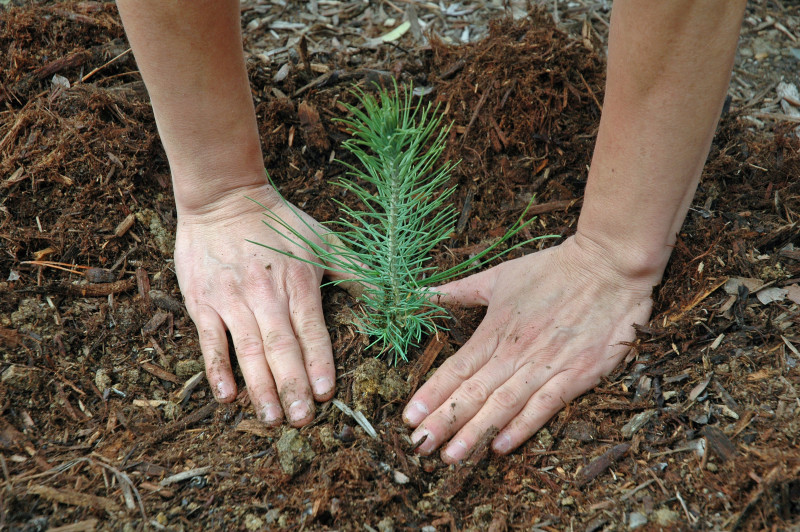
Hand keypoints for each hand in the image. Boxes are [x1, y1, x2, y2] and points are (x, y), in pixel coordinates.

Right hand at [174, 183, 339, 426]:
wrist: (222, 197)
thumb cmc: (278, 221)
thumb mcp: (323, 240)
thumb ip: (356, 271)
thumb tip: (391, 297)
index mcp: (298, 281)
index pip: (311, 329)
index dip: (319, 362)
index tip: (326, 393)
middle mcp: (265, 293)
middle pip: (281, 346)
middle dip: (292, 385)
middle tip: (302, 420)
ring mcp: (231, 299)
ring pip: (248, 350)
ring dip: (260, 386)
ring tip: (271, 418)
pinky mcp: (203, 301)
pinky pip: (210, 340)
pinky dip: (217, 369)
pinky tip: (227, 395)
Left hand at [403, 234, 657, 460]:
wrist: (609, 265)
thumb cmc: (552, 269)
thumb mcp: (500, 275)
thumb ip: (459, 290)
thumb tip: (421, 294)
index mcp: (495, 329)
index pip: (456, 368)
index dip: (431, 394)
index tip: (408, 418)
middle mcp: (516, 351)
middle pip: (473, 392)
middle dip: (444, 421)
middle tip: (419, 447)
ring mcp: (547, 365)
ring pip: (503, 404)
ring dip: (475, 432)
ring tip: (451, 456)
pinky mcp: (578, 374)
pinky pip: (545, 406)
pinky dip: (522, 427)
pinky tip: (500, 447)